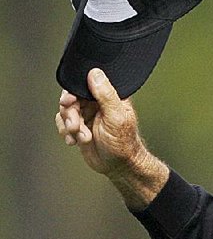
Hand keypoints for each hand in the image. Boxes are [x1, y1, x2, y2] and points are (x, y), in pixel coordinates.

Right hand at [55, 68, 168, 207]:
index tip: (69, 101)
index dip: (73, 91)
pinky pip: (63, 123)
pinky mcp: (79, 126)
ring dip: (69, 124)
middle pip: (71, 97)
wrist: (118, 166)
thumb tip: (95, 72)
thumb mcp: (116, 117)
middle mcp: (97, 103)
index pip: (86, 84)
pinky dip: (66, 132)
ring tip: (82, 137)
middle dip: (70, 112)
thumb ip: (105, 95)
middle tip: (75, 125)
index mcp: (109, 96)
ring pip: (66, 111)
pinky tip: (74, 141)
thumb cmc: (123, 143)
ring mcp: (87, 115)